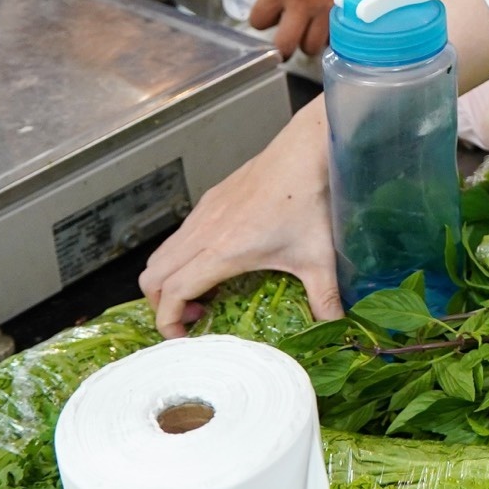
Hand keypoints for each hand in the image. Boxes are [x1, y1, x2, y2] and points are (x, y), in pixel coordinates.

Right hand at [141, 100, 341, 334]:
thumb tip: (337, 328)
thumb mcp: (319, 258)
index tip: (182, 337)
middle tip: (193, 317)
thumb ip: (324, 298)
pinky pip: (178, 236)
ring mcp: (203, 214)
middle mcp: (203, 232)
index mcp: (223, 251)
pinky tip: (216, 262)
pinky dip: (180, 257)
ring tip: (204, 293)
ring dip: (168, 280)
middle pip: (152, 276)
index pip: (173, 292)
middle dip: (160, 304)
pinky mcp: (209, 200)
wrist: (305, 151)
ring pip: (161, 254)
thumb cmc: (310, 201)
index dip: (168, 321)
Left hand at [247, 0, 395, 58]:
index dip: (264, 21)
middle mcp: (302, 2)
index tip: (271, 18)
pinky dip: (331, 35)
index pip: (258, 20)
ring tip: (312, 31)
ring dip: (310, 41)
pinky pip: (334, 37)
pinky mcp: (348, 12)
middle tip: (287, 41)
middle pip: (284, 45)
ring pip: (312, 47)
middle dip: (283, 47)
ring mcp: (327, 10)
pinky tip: (331, 23)